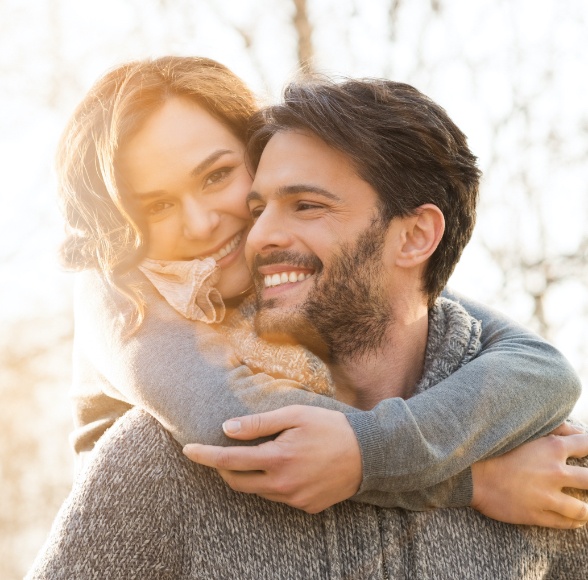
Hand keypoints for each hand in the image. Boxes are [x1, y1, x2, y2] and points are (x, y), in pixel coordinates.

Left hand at [183, 405, 361, 513]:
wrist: (369, 453)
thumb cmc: (331, 427)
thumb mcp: (295, 415)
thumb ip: (259, 424)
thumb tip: (227, 428)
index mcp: (277, 459)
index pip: (229, 460)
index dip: (205, 456)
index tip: (188, 450)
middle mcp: (282, 485)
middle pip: (237, 482)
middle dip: (222, 468)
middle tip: (218, 452)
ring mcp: (294, 500)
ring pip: (258, 491)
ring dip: (248, 475)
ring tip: (256, 455)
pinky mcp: (306, 507)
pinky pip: (278, 497)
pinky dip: (272, 483)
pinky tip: (285, 467)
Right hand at [471, 425, 587, 528]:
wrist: (471, 475)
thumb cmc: (494, 450)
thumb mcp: (524, 432)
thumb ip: (553, 429)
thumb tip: (575, 432)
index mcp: (551, 447)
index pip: (587, 445)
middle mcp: (554, 472)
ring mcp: (547, 496)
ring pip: (583, 509)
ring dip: (587, 509)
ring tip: (586, 508)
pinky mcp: (538, 515)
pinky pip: (566, 523)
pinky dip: (574, 522)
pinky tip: (575, 519)